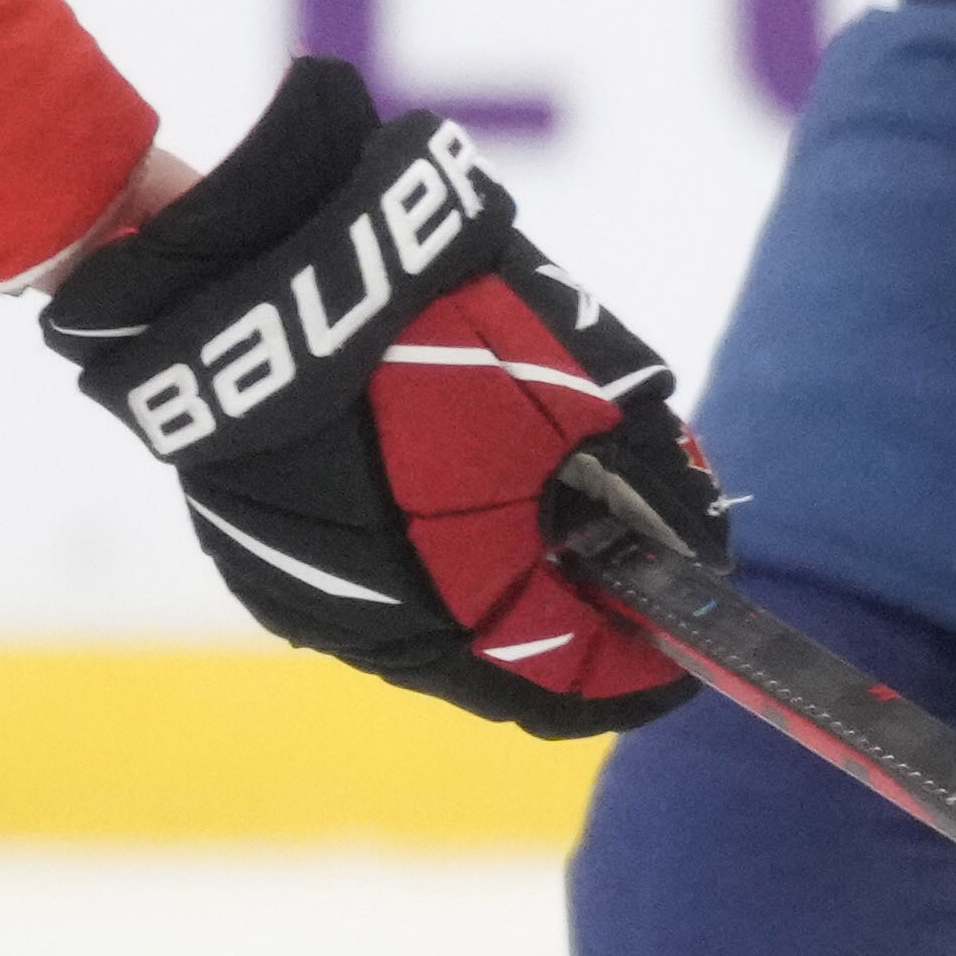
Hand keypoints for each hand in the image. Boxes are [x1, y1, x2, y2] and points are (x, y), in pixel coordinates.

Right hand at [40, 64, 712, 739]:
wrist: (262, 265)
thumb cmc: (439, 334)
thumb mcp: (583, 393)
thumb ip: (650, 483)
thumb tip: (697, 543)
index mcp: (460, 615)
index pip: (575, 689)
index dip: (641, 668)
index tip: (686, 635)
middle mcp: (379, 635)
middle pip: (504, 664)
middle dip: (571, 616)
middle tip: (624, 557)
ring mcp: (306, 600)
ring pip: (436, 626)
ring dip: (499, 584)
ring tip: (546, 507)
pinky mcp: (258, 557)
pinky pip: (372, 584)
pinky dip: (428, 554)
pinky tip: (452, 484)